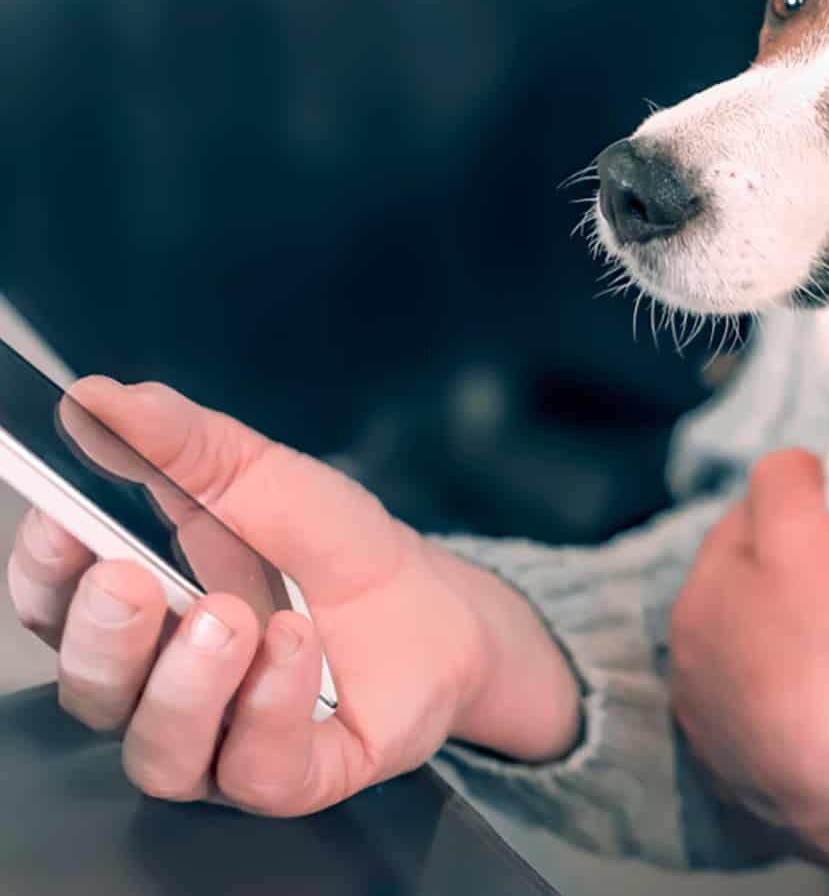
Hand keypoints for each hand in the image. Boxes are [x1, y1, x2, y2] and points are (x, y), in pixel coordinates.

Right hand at [7, 378, 578, 814]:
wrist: (434, 606)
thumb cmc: (331, 549)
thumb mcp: (261, 477)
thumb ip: (181, 443)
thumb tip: (97, 398)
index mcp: (135, 612)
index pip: (53, 606)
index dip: (45, 572)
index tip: (62, 525)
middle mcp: (157, 690)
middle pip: (91, 686)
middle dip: (104, 634)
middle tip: (134, 579)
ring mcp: (218, 744)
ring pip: (158, 747)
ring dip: (187, 681)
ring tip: (234, 615)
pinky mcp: (286, 780)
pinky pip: (253, 768)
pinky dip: (269, 705)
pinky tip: (296, 646)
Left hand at [669, 450, 828, 895]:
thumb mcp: (801, 532)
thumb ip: (783, 481)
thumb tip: (788, 469)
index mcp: (693, 604)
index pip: (743, 526)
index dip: (797, 516)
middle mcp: (692, 673)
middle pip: (750, 595)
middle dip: (792, 582)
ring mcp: (725, 738)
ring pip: (767, 661)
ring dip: (799, 647)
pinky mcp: (763, 791)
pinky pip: (788, 725)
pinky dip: (811, 709)